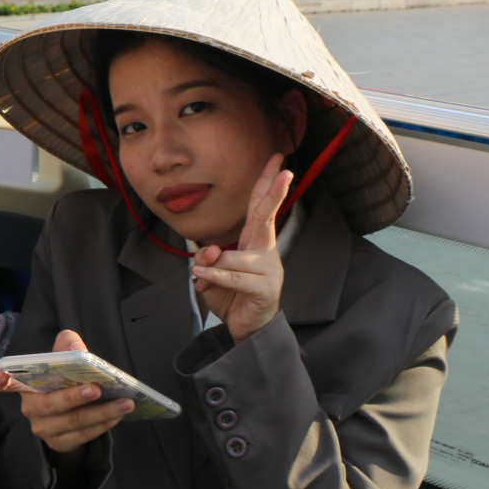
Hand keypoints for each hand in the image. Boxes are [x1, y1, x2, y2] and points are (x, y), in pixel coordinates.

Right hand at [0, 330, 132, 453]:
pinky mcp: (60, 443)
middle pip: (50, 405)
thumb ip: (67, 346)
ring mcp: (44, 429)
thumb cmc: (63, 382)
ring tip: (124, 403)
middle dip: (74, 397)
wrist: (68, 416)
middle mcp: (30, 408)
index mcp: (25, 385)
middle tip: (97, 389)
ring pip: (73, 422)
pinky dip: (103, 425)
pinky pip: (84, 436)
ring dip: (101, 413)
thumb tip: (76, 347)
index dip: (0, 378)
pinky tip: (118, 415)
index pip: (4, 382)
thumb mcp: (63, 361)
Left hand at [191, 155, 291, 342]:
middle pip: (267, 216)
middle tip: (286, 170)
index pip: (260, 207)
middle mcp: (266, 251)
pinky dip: (214, 276)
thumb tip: (213, 250)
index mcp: (255, 242)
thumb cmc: (230, 295)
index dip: (267, 183)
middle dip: (274, 191)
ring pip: (233, 257)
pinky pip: (234, 276)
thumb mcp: (212, 271)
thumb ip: (209, 256)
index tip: (279, 160)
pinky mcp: (266, 288)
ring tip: (205, 277)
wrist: (245, 328)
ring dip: (212, 268)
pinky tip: (202, 277)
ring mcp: (269, 269)